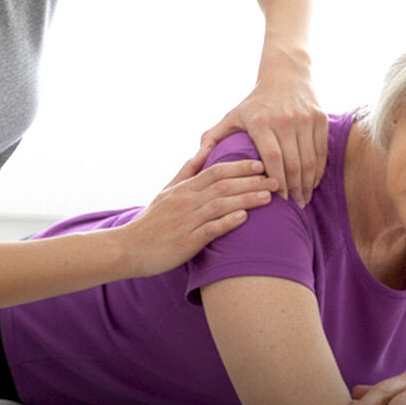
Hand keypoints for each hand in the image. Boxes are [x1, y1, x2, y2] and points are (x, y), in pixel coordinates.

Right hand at [118, 158, 275, 277]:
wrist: (129, 248)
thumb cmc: (151, 222)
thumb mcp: (166, 192)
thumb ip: (185, 174)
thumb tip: (200, 156)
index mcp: (183, 189)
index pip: (215, 171)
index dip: (240, 166)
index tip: (261, 164)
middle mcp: (186, 201)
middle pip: (223, 185)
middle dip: (252, 181)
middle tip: (276, 179)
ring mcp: (186, 221)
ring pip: (221, 205)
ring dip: (247, 199)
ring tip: (269, 197)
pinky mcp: (186, 242)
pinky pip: (210, 229)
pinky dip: (228, 222)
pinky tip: (245, 218)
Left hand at [183, 59, 327, 206]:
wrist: (286, 74)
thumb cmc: (254, 103)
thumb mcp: (231, 116)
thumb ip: (211, 140)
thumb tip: (194, 165)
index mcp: (261, 121)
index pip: (271, 159)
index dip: (275, 182)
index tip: (276, 200)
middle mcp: (285, 119)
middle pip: (293, 163)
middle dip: (293, 189)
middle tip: (292, 207)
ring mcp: (305, 118)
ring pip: (310, 160)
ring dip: (307, 184)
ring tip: (302, 200)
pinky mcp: (320, 119)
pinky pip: (321, 152)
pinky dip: (318, 171)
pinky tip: (312, 183)